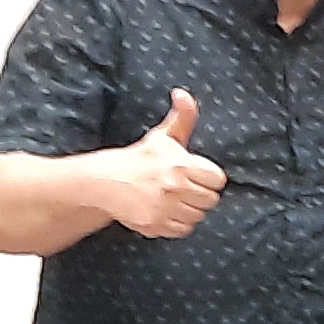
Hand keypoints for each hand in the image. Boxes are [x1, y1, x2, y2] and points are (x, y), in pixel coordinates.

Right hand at [101, 90, 227, 239]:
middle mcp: (173, 188)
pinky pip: (182, 230)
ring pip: (197, 217)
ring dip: (190, 210)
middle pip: (210, 201)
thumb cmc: (141, 158)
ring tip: (177, 200)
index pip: (217, 180)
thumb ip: (183, 116)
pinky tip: (169, 212)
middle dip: (201, 194)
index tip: (198, 175)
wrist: (106, 181)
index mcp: (180, 165)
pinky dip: (178, 224)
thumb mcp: (164, 136)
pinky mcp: (154, 225)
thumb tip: (182, 93)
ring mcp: (163, 209)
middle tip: (187, 188)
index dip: (210, 178)